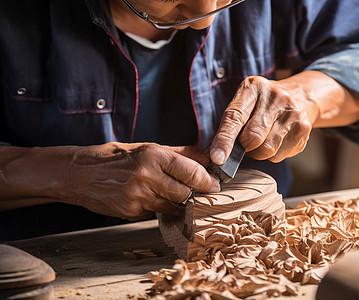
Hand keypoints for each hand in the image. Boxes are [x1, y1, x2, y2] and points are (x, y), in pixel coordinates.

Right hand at [64, 142, 219, 219]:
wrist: (79, 174)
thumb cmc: (114, 158)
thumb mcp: (147, 147)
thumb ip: (180, 153)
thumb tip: (206, 156)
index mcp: (153, 156)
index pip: (191, 173)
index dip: (208, 181)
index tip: (215, 186)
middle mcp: (146, 176)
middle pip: (185, 194)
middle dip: (194, 194)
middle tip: (197, 192)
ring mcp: (137, 197)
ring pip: (172, 207)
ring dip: (176, 202)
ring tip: (167, 192)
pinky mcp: (130, 213)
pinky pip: (155, 213)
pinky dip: (157, 207)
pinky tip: (147, 198)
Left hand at [210, 75, 317, 163]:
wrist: (299, 96)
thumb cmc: (262, 103)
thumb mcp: (244, 101)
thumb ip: (231, 122)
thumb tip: (218, 154)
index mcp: (254, 87)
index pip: (235, 117)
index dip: (225, 139)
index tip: (217, 158)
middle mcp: (275, 97)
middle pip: (253, 137)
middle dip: (245, 147)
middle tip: (246, 142)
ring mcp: (292, 112)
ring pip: (267, 150)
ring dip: (258, 153)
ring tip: (262, 140)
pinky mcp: (303, 128)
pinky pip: (280, 155)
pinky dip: (273, 154)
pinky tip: (276, 140)